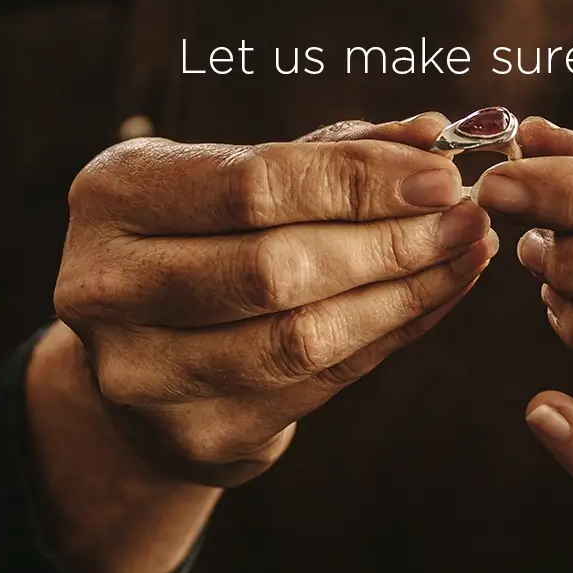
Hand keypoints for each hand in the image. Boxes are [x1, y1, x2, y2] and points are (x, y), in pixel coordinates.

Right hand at [51, 113, 496, 488]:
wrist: (149, 343)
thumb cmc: (211, 229)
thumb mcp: (251, 171)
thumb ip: (338, 150)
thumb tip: (433, 136)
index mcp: (114, 194)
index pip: (251, 185)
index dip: (354, 181)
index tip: (438, 175)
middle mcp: (105, 284)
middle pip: (276, 268)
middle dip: (390, 241)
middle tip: (467, 218)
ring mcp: (140, 374)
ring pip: (300, 337)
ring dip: (404, 294)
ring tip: (467, 253)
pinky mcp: (190, 436)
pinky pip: (317, 384)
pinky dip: (390, 335)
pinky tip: (436, 295)